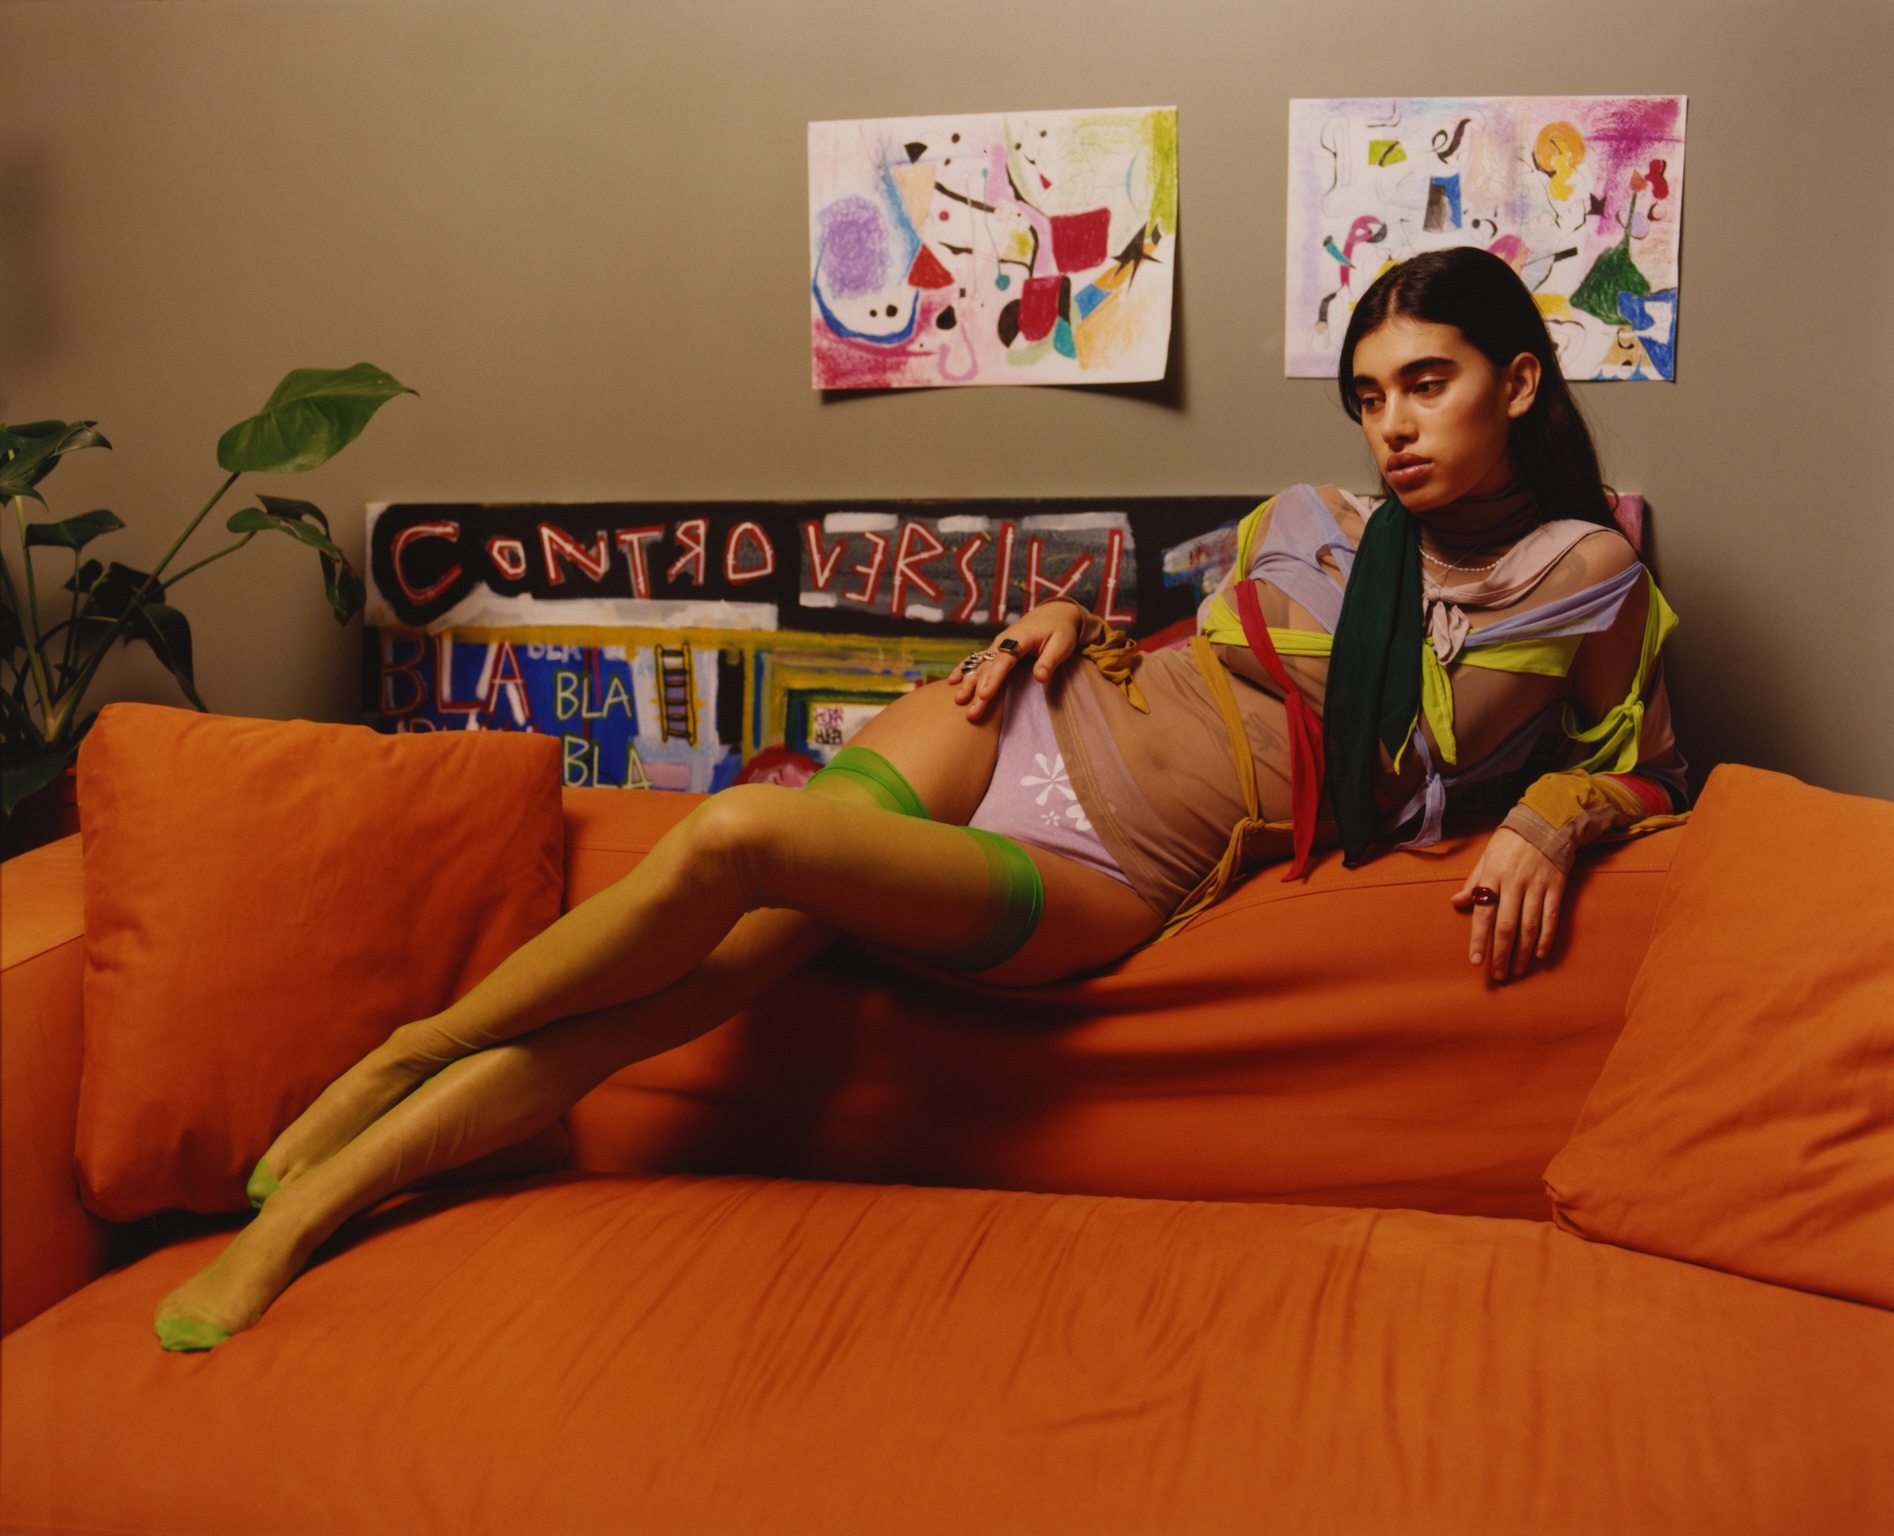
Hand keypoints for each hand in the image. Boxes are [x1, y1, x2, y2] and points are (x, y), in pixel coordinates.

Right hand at [949, 602, 1087, 722]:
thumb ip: (1049, 661)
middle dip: (977, 690)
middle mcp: (1003, 642)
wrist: (1053, 614)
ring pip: (978, 665)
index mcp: (1019, 639)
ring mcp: (996, 646)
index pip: (1003, 661)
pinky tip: (952, 681)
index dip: (994, 679)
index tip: (985, 696)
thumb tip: (1040, 678)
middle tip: (971, 712)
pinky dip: (964, 669)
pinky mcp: (995, 650)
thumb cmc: (1060, 631)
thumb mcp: (1062, 644)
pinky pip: (976, 660)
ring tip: (958, 700)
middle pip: (987, 668)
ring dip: (967, 682)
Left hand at [1451, 827, 1567, 982]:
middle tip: (1497, 974)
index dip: (1479, 939)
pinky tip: (1541, 954)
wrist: (1547, 822)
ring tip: (1517, 970)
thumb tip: (1456, 902)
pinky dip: (1547, 938)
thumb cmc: (1511, 841)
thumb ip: (1473, 881)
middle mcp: (1514, 883)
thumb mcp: (1487, 856)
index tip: (1475, 961)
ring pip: (1529, 926)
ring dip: (1523, 952)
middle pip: (1506, 925)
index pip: (1483, 913)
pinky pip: (1551, 917)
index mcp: (1493, 875)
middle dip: (1501, 953)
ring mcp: (1537, 886)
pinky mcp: (1557, 887)